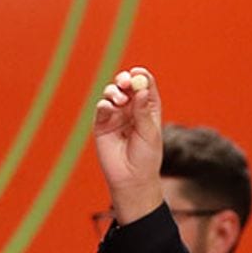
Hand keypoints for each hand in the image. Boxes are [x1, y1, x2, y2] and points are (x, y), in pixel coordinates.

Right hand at [92, 68, 165, 225]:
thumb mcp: (149, 133)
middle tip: (125, 81)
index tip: (137, 73)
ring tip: (119, 101)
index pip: (145, 85)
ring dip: (114, 91)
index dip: (141, 76)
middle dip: (124, 80)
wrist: (131, 179)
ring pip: (112, 93)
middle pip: (127, 86)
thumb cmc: (146, 157)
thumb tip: (141, 89)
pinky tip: (110, 109)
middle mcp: (131, 108)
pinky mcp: (102, 124)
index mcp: (147, 108)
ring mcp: (116, 115)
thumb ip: (143, 111)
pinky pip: (101, 108)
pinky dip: (105, 104)